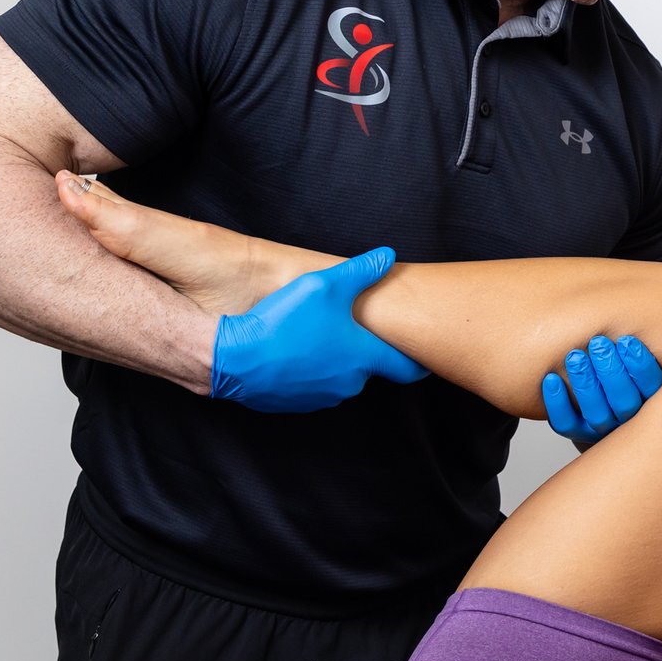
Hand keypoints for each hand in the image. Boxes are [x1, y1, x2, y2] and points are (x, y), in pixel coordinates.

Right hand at [208, 246, 428, 411]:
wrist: (235, 358)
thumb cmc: (284, 321)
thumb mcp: (326, 285)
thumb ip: (362, 271)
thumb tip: (389, 256)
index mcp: (364, 357)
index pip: (406, 367)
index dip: (417, 361)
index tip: (426, 357)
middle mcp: (349, 383)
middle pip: (367, 367)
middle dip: (360, 350)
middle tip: (345, 328)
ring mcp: (322, 397)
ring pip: (338, 377)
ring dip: (331, 361)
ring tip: (311, 336)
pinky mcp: (296, 404)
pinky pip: (311, 385)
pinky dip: (307, 371)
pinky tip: (290, 351)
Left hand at [540, 333, 661, 449]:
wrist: (598, 395)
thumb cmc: (622, 361)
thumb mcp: (637, 348)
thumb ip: (646, 334)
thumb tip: (652, 293)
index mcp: (653, 397)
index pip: (653, 387)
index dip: (640, 365)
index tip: (626, 339)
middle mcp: (630, 418)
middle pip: (625, 403)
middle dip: (611, 372)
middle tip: (597, 342)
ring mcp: (602, 429)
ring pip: (597, 415)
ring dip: (585, 383)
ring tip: (574, 355)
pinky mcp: (576, 432)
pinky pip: (566, 424)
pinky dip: (557, 402)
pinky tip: (550, 377)